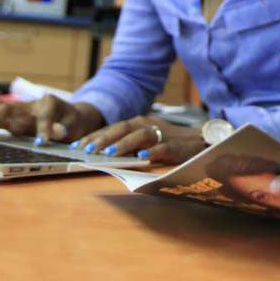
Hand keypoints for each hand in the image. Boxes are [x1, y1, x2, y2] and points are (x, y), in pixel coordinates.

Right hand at [0, 94, 103, 143]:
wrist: (72, 116)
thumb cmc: (74, 120)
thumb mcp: (74, 124)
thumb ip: (65, 128)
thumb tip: (59, 133)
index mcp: (49, 103)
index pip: (44, 116)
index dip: (44, 128)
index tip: (42, 142)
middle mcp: (31, 105)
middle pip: (10, 107)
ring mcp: (21, 112)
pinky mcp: (15, 120)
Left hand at [71, 115, 209, 163]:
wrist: (202, 140)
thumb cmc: (170, 141)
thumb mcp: (146, 138)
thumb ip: (127, 143)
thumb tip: (100, 153)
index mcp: (139, 123)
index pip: (112, 128)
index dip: (94, 136)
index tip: (76, 146)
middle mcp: (149, 125)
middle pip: (123, 128)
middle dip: (103, 139)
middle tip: (86, 150)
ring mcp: (163, 134)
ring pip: (140, 135)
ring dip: (123, 144)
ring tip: (108, 154)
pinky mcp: (178, 146)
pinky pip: (163, 148)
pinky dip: (152, 151)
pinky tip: (141, 157)